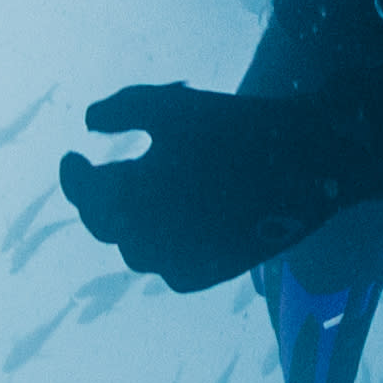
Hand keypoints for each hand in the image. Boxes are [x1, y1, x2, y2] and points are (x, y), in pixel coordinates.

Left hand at [61, 81, 334, 295]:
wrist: (309, 162)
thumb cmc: (235, 126)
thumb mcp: (171, 105)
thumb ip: (120, 110)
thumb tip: (88, 123)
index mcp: (130, 197)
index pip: (84, 193)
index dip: (73, 174)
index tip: (74, 155)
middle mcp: (147, 239)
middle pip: (106, 226)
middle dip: (103, 199)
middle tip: (107, 176)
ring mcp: (179, 263)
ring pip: (138, 251)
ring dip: (134, 226)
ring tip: (146, 198)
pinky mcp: (209, 276)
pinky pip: (171, 268)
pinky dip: (167, 248)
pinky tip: (178, 225)